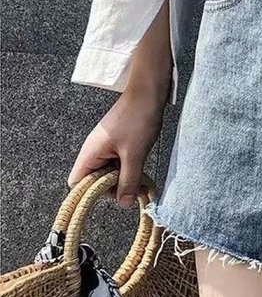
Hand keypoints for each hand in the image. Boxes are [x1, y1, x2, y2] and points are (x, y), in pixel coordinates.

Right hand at [68, 87, 164, 208]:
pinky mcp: (118, 143)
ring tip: (141, 179)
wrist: (149, 92)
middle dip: (113, 187)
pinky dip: (129, 168)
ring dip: (124, 178)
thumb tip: (124, 204)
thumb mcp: (135, 155)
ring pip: (109, 172)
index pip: (77, 184)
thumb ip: (128, 181)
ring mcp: (106, 147)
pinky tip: (141, 169)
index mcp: (90, 153)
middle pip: (95, 181)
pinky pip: (118, 163)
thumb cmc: (138, 118)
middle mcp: (94, 151)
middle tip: (133, 188)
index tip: (112, 194)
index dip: (92, 194)